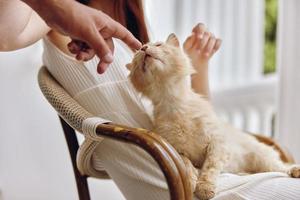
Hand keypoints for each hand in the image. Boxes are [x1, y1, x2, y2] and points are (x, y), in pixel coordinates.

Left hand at [22, 0, 141, 73]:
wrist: (52, 10)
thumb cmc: (72, 16)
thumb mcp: (88, 34)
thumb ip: (100, 48)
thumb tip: (110, 61)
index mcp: (107, 25)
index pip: (124, 34)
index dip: (132, 42)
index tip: (140, 48)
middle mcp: (100, 30)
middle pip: (107, 49)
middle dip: (101, 59)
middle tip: (100, 71)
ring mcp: (89, 33)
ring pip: (93, 50)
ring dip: (85, 54)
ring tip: (77, 52)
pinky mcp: (79, 36)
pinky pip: (83, 48)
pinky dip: (77, 49)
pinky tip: (71, 45)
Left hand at [183, 23, 220, 71]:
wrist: (195, 64)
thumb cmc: (189, 54)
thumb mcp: (186, 48)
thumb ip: (188, 41)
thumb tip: (193, 34)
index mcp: (196, 32)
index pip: (201, 26)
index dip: (201, 30)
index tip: (199, 38)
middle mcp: (204, 34)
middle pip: (207, 33)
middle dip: (203, 42)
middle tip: (198, 51)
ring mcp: (210, 39)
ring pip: (213, 38)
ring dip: (209, 47)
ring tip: (204, 55)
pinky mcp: (215, 45)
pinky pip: (219, 41)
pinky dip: (216, 46)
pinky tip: (211, 52)